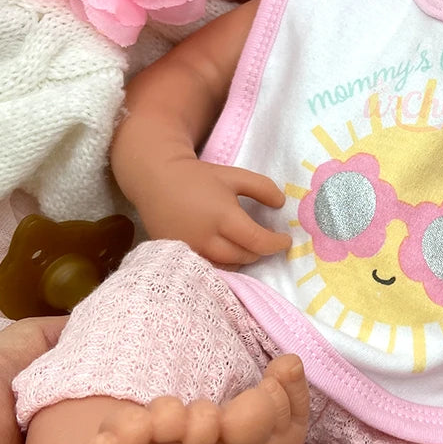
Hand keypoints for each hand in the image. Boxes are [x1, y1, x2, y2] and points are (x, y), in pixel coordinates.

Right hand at [134, 157, 292, 265]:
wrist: (156, 180)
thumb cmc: (198, 177)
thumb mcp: (235, 175)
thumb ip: (262, 188)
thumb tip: (281, 205)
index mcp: (223, 217)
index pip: (258, 241)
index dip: (276, 243)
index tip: (286, 239)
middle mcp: (207, 239)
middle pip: (245, 256)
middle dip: (260, 250)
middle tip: (266, 239)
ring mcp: (192, 251)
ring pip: (228, 266)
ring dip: (244, 258)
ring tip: (248, 244)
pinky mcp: (180, 256)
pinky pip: (210, 267)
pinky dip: (224, 262)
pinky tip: (228, 250)